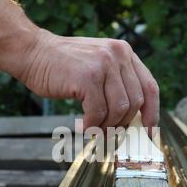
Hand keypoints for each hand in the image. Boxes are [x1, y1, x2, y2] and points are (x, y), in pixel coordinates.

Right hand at [19, 29, 159, 130]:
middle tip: (108, 134)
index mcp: (124, 53)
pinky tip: (82, 125)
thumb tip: (130, 120)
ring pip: (118, 110)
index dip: (152, 114)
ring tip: (92, 129)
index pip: (150, 87)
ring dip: (106, 127)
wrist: (33, 52)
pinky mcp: (87, 77)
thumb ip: (116, 85)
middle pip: (135, 103)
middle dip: (122, 124)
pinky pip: (98, 113)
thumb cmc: (64, 66)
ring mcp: (103, 65)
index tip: (149, 132)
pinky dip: (91, 125)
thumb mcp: (98, 67)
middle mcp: (118, 55)